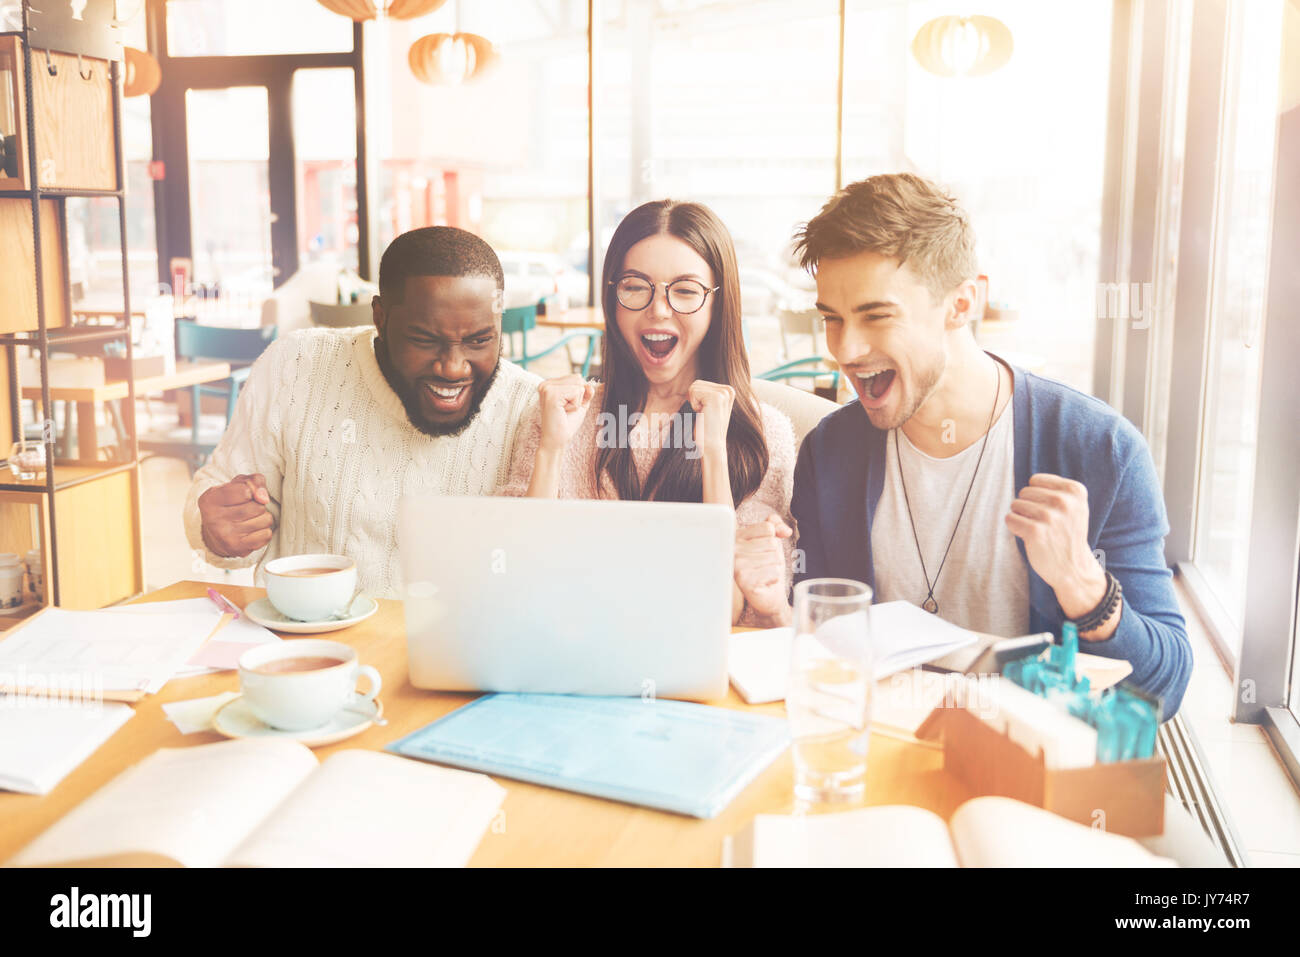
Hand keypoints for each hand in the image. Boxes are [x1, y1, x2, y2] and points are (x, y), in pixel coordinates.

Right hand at [198, 473, 274, 557]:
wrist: (217, 534)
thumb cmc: (230, 504)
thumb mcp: (238, 485)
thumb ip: (254, 481)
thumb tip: (263, 498)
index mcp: (210, 499)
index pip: (245, 490)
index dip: (251, 491)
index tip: (243, 495)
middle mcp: (214, 518)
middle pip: (258, 506)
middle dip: (258, 505)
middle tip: (246, 509)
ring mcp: (226, 535)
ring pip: (265, 520)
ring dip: (263, 518)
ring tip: (249, 520)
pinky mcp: (237, 548)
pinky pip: (266, 535)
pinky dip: (264, 531)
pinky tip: (251, 531)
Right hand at [537, 375, 594, 452]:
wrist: (557, 440)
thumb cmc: (566, 424)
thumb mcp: (579, 404)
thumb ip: (586, 392)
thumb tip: (591, 385)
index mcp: (549, 384)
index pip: (576, 377)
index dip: (579, 394)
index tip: (566, 407)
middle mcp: (545, 384)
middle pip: (577, 378)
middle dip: (578, 396)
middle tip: (565, 410)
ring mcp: (547, 388)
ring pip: (578, 385)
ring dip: (576, 401)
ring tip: (563, 411)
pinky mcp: (552, 395)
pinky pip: (576, 392)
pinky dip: (575, 404)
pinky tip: (563, 412)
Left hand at [688, 380, 734, 457]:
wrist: (712, 446)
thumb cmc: (707, 429)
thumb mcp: (709, 407)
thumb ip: (705, 394)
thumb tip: (694, 385)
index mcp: (728, 391)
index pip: (700, 384)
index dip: (696, 399)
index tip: (705, 412)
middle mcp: (728, 390)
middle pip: (697, 384)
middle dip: (694, 400)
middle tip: (704, 415)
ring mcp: (724, 393)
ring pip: (694, 387)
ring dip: (694, 403)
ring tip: (704, 415)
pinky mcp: (716, 397)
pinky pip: (693, 392)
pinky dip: (694, 405)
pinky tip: (703, 415)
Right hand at [734, 511, 792, 619]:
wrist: (767, 594)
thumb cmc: (767, 566)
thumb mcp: (772, 541)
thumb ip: (776, 526)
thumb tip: (785, 530)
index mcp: (737, 536)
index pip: (767, 527)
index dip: (773, 538)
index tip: (764, 548)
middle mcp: (733, 549)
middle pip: (772, 542)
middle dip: (774, 554)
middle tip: (764, 565)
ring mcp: (737, 564)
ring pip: (774, 556)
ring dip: (774, 566)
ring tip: (764, 573)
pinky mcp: (744, 580)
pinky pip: (774, 571)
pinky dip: (774, 577)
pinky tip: (764, 582)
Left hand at [1005, 473, 1106, 617]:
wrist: (1073, 567)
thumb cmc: (1067, 533)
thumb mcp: (1074, 506)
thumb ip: (1056, 489)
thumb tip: (1030, 481)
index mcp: (1075, 491)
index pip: (1035, 480)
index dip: (1036, 496)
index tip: (1051, 510)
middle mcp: (1064, 502)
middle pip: (1024, 492)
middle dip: (1028, 507)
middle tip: (1044, 524)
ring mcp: (1050, 517)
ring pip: (1015, 505)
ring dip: (1022, 518)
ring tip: (1038, 530)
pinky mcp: (1035, 532)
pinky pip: (1010, 519)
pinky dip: (1015, 527)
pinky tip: (1029, 537)